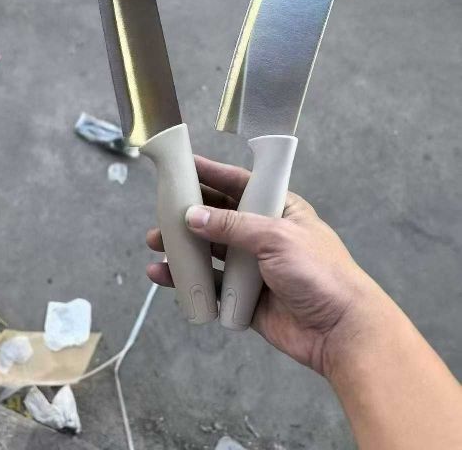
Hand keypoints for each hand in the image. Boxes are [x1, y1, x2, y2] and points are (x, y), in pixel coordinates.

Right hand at [146, 155, 380, 376]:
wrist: (340, 331)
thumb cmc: (320, 273)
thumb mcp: (276, 237)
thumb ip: (232, 225)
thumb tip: (193, 216)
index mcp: (279, 210)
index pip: (239, 185)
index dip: (211, 174)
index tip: (184, 165)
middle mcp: (264, 235)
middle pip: (219, 218)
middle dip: (189, 214)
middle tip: (162, 211)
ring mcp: (252, 268)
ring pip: (210, 252)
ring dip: (184, 247)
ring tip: (156, 244)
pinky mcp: (243, 298)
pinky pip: (210, 285)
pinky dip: (188, 280)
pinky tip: (165, 276)